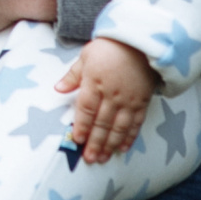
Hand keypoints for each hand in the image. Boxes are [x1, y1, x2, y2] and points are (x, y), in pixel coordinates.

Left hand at [55, 37, 157, 162]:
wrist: (140, 41)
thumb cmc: (109, 47)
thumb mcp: (86, 56)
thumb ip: (73, 76)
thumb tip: (58, 89)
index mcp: (95, 82)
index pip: (87, 109)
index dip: (82, 126)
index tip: (77, 140)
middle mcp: (112, 95)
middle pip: (102, 123)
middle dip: (95, 142)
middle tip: (89, 158)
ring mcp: (129, 100)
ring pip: (119, 127)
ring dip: (110, 145)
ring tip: (103, 158)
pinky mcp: (142, 102)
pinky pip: (136, 123)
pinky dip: (129, 137)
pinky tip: (123, 148)